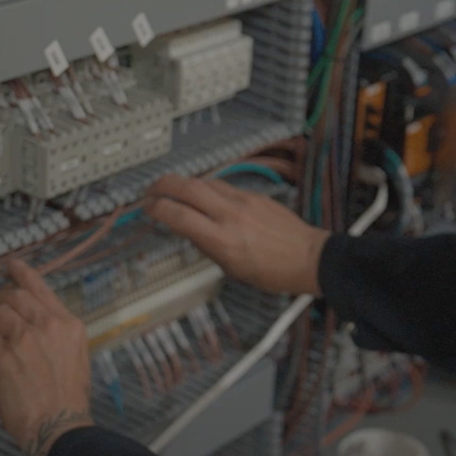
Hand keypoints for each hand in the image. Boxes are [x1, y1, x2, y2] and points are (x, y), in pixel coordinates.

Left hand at [0, 260, 93, 455]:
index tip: (11, 267)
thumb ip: (56, 335)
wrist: (58, 423)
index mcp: (68, 324)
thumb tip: (32, 326)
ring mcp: (23, 339)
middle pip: (14, 295)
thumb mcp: (74, 355)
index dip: (22, 274)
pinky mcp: (2, 356)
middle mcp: (47, 325)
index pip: (40, 289)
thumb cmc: (69, 396)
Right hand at [146, 174, 329, 296]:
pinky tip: (202, 195)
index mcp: (222, 240)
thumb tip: (188, 228)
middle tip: (149, 191)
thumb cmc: (270, 273)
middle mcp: (230, 215)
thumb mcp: (232, 269)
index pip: (179, 216)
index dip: (156, 208)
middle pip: (188, 187)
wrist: (309, 257)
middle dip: (162, 185)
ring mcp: (244, 200)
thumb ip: (207, 246)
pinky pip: (223, 186)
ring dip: (183, 184)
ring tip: (171, 191)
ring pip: (205, 182)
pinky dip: (206, 188)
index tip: (146, 209)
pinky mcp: (255, 194)